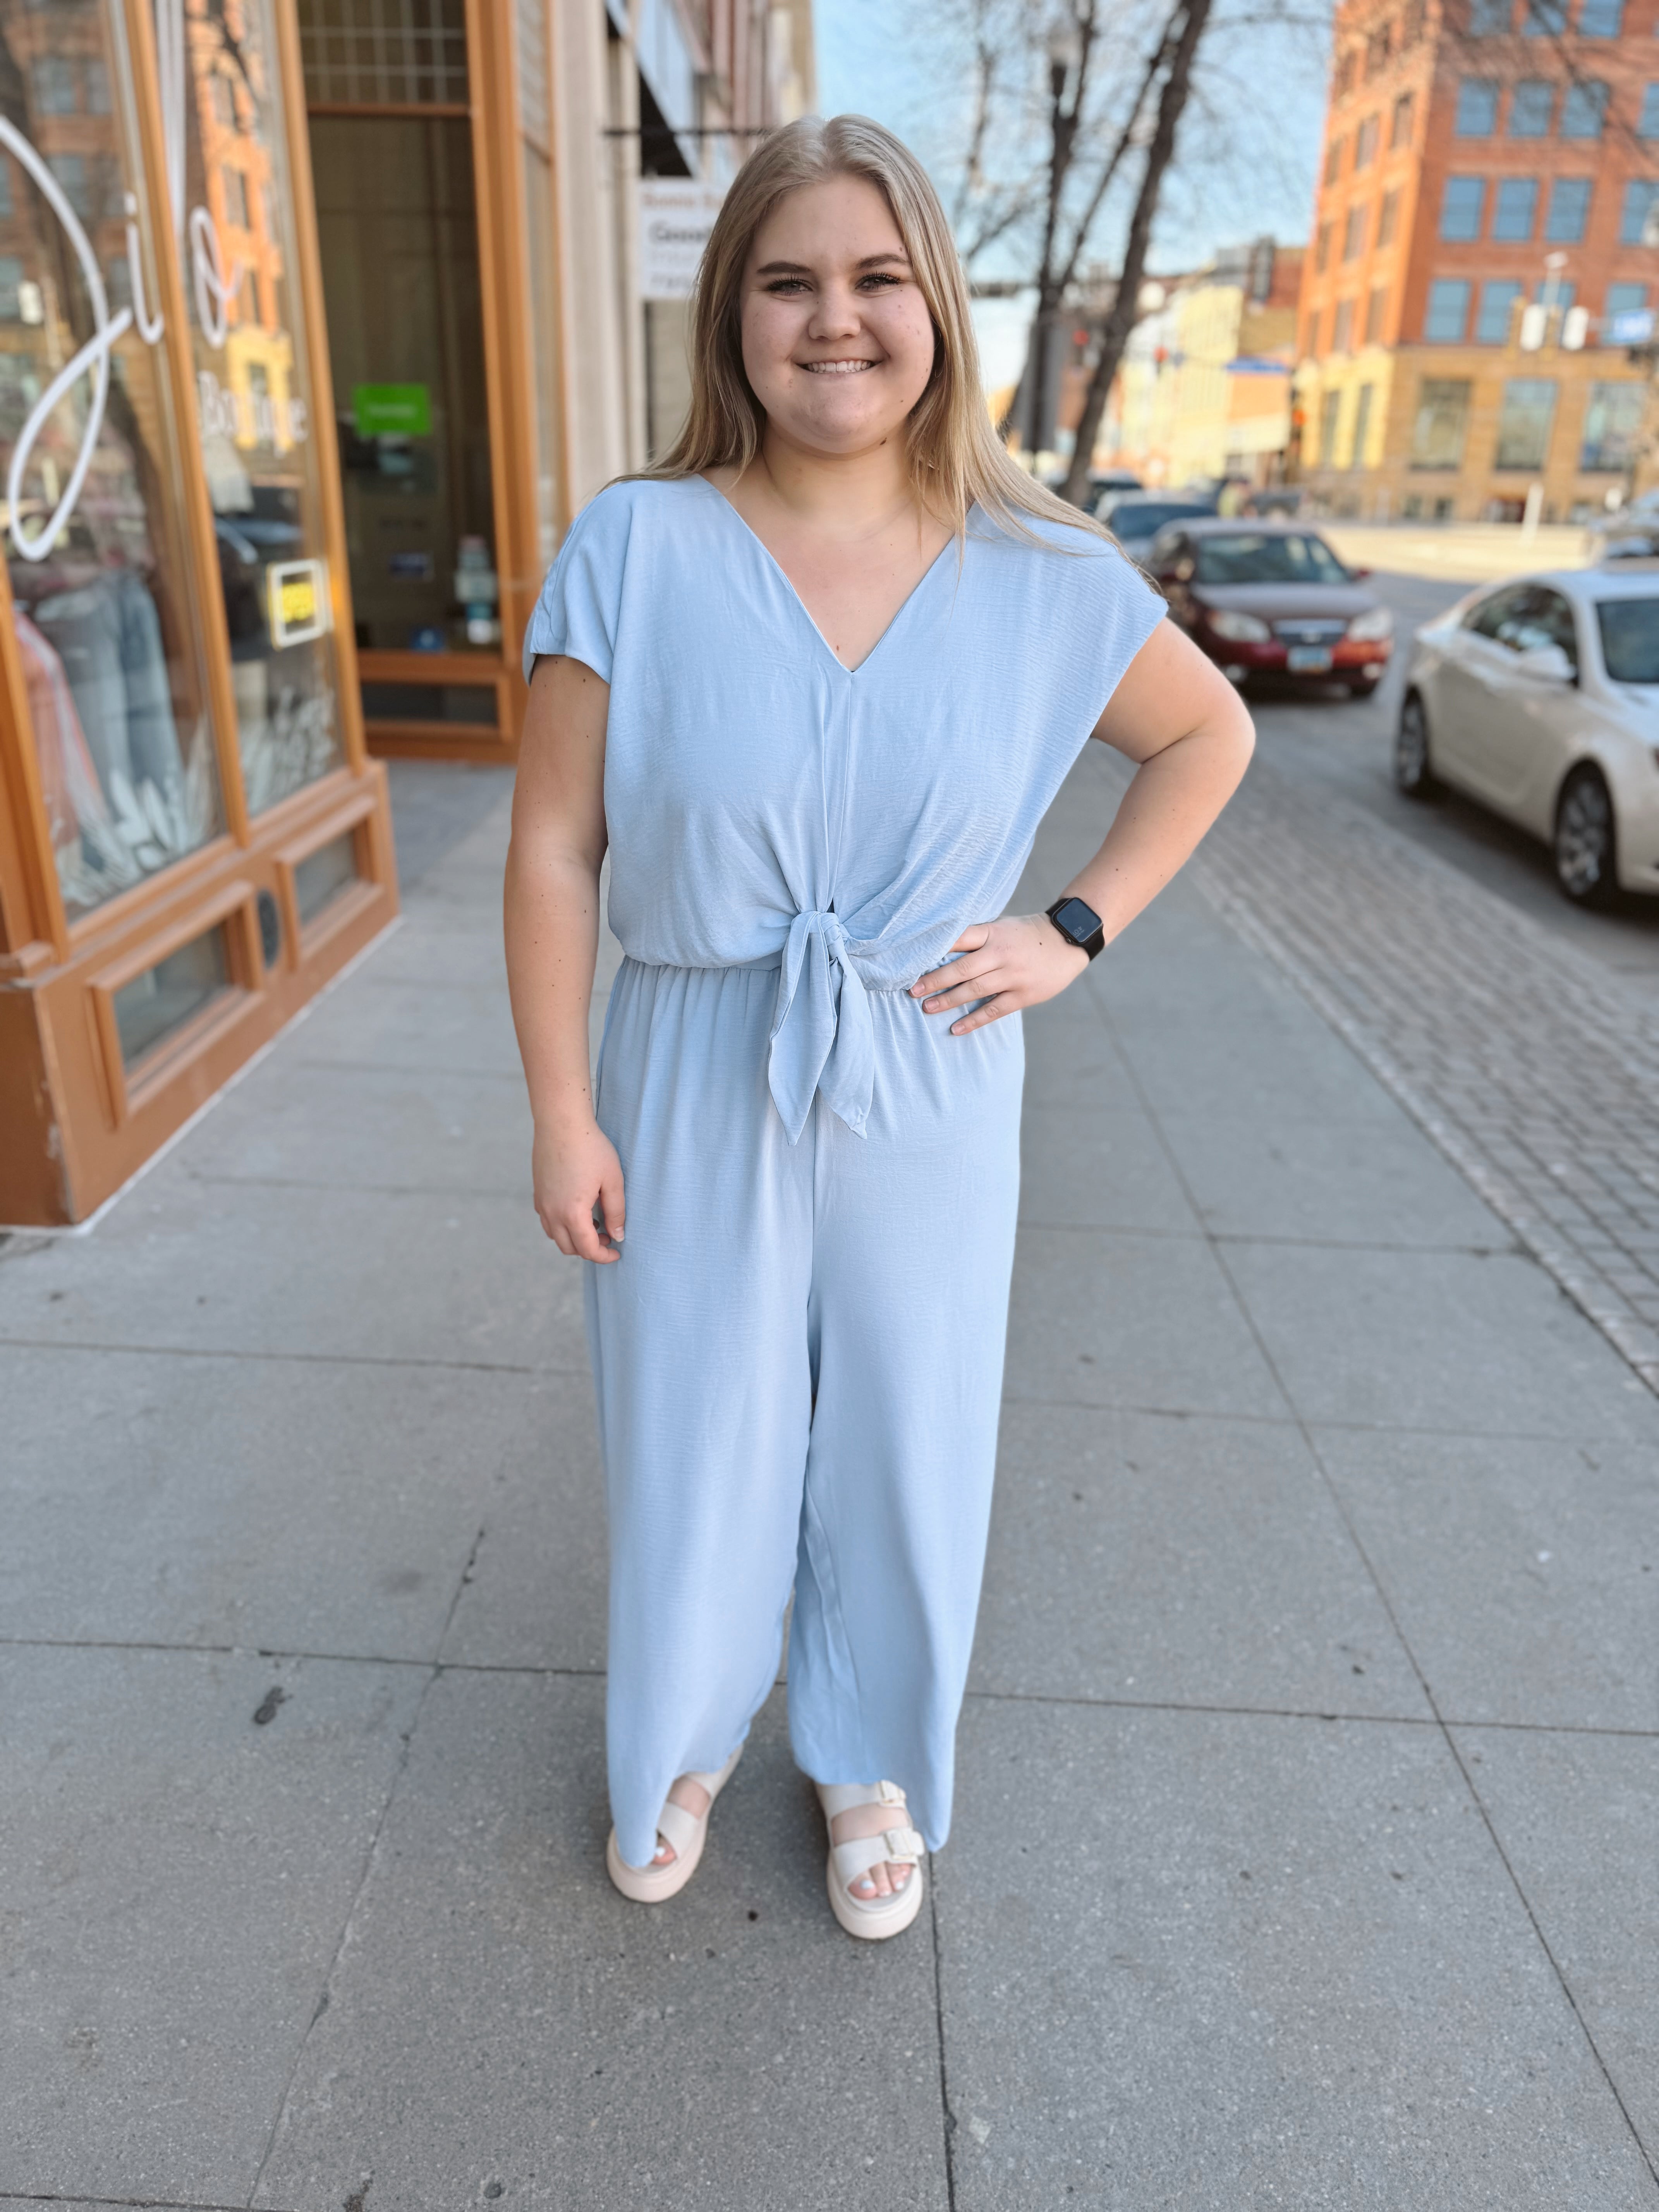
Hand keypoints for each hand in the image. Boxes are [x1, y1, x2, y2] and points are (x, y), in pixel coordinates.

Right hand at [532, 1118, 625, 1260]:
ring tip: (594, 1221)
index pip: (587, 1249)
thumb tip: (617, 1236)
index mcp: (572, 1213)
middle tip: (608, 1235)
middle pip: (569, 1247)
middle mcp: (552, 1213)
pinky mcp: (538, 1192)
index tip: (617, 1252)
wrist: (561, 1123)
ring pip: (555, 1236)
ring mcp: (541, 1203)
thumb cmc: (591, 1148)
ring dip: (574, 1238)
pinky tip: (577, 1209)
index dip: (604, 1256)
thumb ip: (616, 1212)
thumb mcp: (613, 1181)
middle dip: (589, 1249)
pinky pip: (547, 1220)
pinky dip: (562, 1225)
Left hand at [910, 914, 1089, 1033]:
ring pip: (975, 990)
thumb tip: (940, 948)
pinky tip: (956, 1028)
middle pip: (962, 968)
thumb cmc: (1026, 934)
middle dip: (935, 980)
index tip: (912, 960)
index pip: (959, 939)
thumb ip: (977, 937)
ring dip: (949, 1001)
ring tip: (927, 1008)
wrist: (1068, 940)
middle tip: (913, 991)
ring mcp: (1013, 975)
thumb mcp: (1002, 926)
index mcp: (993, 932)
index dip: (935, 949)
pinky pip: (994, 1010)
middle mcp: (1001, 953)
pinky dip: (974, 1020)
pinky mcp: (1023, 994)